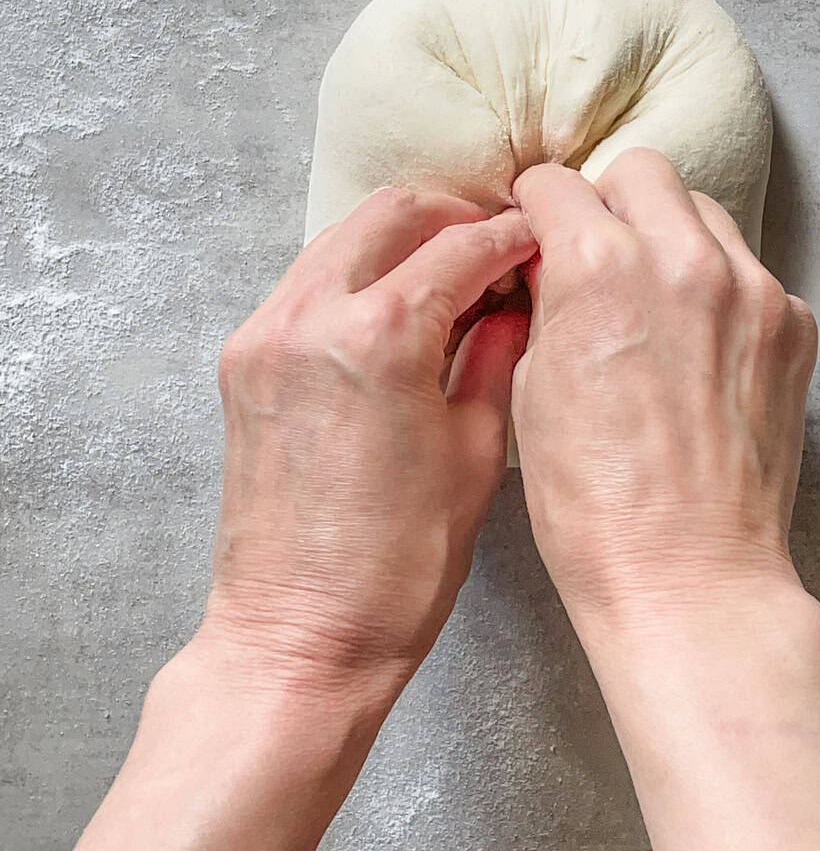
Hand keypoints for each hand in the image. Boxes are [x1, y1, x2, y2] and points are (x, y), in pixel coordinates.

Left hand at [77, 187, 535, 850]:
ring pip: (343, 237)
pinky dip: (359, 275)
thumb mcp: (477, 454)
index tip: (541, 239)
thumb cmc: (397, 568)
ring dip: (402, 240)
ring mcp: (266, 334)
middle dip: (453, 217)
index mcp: (379, 336)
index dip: (512, 236)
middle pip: (392, 213)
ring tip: (453, 277)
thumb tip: (513, 304)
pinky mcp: (244, 361)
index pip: (461, 245)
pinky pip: (309, 281)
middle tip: (497, 247)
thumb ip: (497, 357)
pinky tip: (399, 311)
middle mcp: (311, 316)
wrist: (297, 643)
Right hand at [510, 148, 816, 626]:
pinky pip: (750, 272)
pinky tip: (701, 351)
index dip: (537, 209)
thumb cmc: (593, 506)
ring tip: (655, 304)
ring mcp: (751, 289)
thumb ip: (548, 302)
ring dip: (671, 239)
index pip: (558, 183)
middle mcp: (682, 259)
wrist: (691, 579)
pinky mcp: (793, 325)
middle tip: (598, 257)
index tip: (539, 230)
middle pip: (642, 171)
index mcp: (600, 267)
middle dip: (609, 203)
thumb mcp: (532, 388)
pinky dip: (722, 292)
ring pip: (704, 212)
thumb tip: (553, 262)